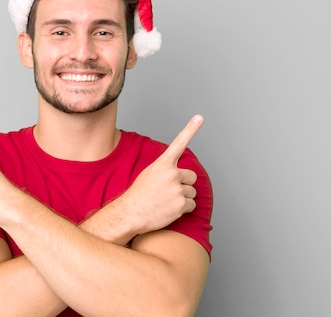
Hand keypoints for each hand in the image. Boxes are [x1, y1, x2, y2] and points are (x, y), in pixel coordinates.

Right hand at [117, 114, 203, 235]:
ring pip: (192, 192)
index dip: (191, 129)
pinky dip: (183, 209)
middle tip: (168, 191)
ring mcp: (177, 188)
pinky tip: (169, 209)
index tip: (200, 117)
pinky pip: (191, 205)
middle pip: (191, 176)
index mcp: (163, 164)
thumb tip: (178, 172)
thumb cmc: (139, 194)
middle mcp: (172, 173)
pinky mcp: (181, 204)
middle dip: (184, 184)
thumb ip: (165, 169)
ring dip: (182, 197)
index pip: (179, 143)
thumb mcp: (149, 174)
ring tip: (166, 201)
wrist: (131, 213)